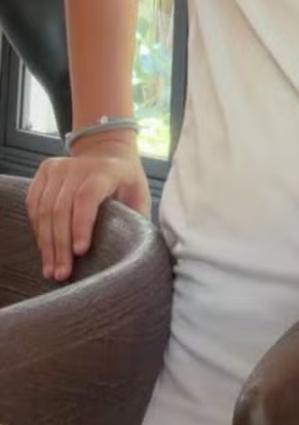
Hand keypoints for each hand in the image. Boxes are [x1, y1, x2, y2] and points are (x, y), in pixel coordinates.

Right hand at [26, 139, 149, 281]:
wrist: (107, 152)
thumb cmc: (125, 180)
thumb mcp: (139, 195)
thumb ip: (137, 219)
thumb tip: (136, 251)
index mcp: (106, 171)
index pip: (88, 197)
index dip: (82, 225)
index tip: (80, 252)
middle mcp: (78, 166)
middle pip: (61, 208)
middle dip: (60, 245)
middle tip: (62, 273)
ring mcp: (58, 166)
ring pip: (44, 209)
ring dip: (46, 243)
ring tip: (50, 269)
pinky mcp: (44, 171)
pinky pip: (33, 203)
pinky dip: (37, 229)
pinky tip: (44, 249)